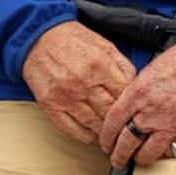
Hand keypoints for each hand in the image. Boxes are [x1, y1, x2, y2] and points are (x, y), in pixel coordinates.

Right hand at [23, 22, 137, 145]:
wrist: (39, 38)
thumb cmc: (73, 40)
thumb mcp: (104, 45)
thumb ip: (122, 65)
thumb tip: (135, 86)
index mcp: (100, 64)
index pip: (124, 94)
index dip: (132, 104)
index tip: (134, 110)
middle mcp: (83, 82)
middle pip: (110, 112)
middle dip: (120, 121)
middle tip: (126, 126)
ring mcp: (66, 97)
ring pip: (94, 125)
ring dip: (105, 132)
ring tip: (111, 133)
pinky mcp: (51, 106)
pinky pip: (73, 131)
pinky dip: (86, 136)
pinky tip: (93, 134)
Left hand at [99, 42, 175, 168]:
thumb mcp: (150, 70)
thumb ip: (136, 92)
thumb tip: (127, 108)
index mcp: (138, 94)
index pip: (112, 123)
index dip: (106, 137)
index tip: (105, 143)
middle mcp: (150, 113)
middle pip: (125, 143)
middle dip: (118, 155)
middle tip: (117, 159)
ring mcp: (169, 126)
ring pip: (146, 154)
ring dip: (140, 159)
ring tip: (138, 158)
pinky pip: (171, 153)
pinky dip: (165, 153)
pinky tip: (162, 151)